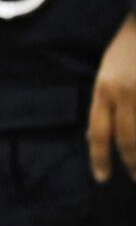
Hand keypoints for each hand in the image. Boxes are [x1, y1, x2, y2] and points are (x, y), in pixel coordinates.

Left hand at [88, 14, 135, 182]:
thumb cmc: (130, 46)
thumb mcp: (107, 73)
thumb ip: (102, 104)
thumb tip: (93, 136)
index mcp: (105, 88)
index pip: (99, 132)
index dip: (99, 159)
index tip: (102, 178)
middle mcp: (127, 94)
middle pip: (128, 140)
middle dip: (133, 165)